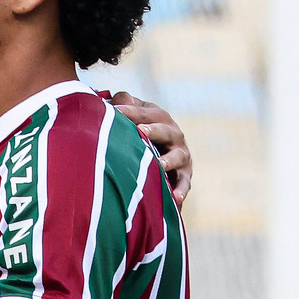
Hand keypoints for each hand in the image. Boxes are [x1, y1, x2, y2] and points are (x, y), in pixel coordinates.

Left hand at [107, 91, 191, 205]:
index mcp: (158, 117)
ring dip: (169, 160)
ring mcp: (181, 154)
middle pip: (165, 130)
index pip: (144, 113)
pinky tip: (176, 199)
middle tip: (141, 130)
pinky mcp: (184, 174)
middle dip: (153, 130)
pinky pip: (184, 183)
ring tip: (160, 165)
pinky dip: (181, 189)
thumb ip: (123, 107)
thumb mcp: (130, 118)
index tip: (115, 112)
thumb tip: (114, 100)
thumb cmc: (135, 134)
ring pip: (177, 156)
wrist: (157, 159)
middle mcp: (173, 133)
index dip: (130, 111)